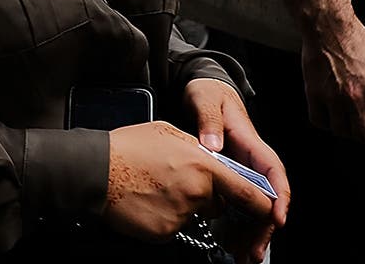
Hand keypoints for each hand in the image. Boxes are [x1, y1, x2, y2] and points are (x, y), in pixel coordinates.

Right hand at [102, 120, 275, 243]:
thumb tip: (209, 156)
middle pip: (216, 204)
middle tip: (175, 182)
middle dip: (204, 197)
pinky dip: (164, 218)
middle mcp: (197, 194)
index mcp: (203, 166)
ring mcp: (181, 216)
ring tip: (154, 189)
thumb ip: (196, 148)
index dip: (261, 202)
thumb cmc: (128, 147)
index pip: (245, 191)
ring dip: (182, 206)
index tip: (269, 208)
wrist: (95, 171)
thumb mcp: (168, 132)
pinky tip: (147, 202)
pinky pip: (173, 227)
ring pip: (193, 215)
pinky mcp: (165, 232)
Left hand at [183, 78, 288, 260]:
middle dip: (265, 226)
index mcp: (252, 144)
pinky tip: (231, 243)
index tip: (276, 217)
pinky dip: (236, 225)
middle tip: (254, 250)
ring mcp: (242, 172)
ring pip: (254, 207)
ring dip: (251, 232)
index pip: (273, 172)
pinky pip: (237, 205)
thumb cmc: (208, 93)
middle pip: (267, 198)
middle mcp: (251, 161)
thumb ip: (209, 120)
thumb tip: (214, 144)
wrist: (201, 92)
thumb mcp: (205, 99)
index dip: (279, 196)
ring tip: (244, 255)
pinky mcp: (229, 179)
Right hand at [300, 13, 364, 148]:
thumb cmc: (355, 41)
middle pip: (362, 135)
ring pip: (340, 131)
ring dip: (345, 129)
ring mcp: (333, 98)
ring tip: (346, 120)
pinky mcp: (314, 94)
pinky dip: (324, 122)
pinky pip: (318, 121)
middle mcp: (356, 98)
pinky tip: (329, 115)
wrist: (329, 27)